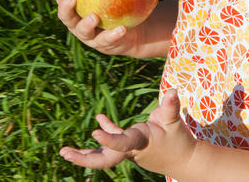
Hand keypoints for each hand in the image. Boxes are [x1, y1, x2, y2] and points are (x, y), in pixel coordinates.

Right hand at [54, 0, 141, 55]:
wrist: (128, 31)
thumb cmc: (116, 4)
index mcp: (75, 9)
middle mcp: (77, 23)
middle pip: (66, 17)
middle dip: (66, 8)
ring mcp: (90, 36)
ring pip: (83, 31)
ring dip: (86, 24)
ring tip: (94, 16)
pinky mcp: (104, 45)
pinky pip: (108, 40)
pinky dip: (114, 34)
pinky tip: (122, 28)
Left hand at [59, 89, 196, 175]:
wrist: (184, 160)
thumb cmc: (178, 140)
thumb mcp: (174, 121)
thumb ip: (170, 106)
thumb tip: (173, 89)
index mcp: (139, 142)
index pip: (121, 143)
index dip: (109, 138)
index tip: (95, 132)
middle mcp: (130, 150)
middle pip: (104, 160)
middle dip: (84, 159)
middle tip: (64, 153)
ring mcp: (127, 151)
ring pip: (103, 156)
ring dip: (84, 154)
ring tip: (65, 151)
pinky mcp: (129, 148)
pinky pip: (112, 144)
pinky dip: (105, 134)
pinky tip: (99, 119)